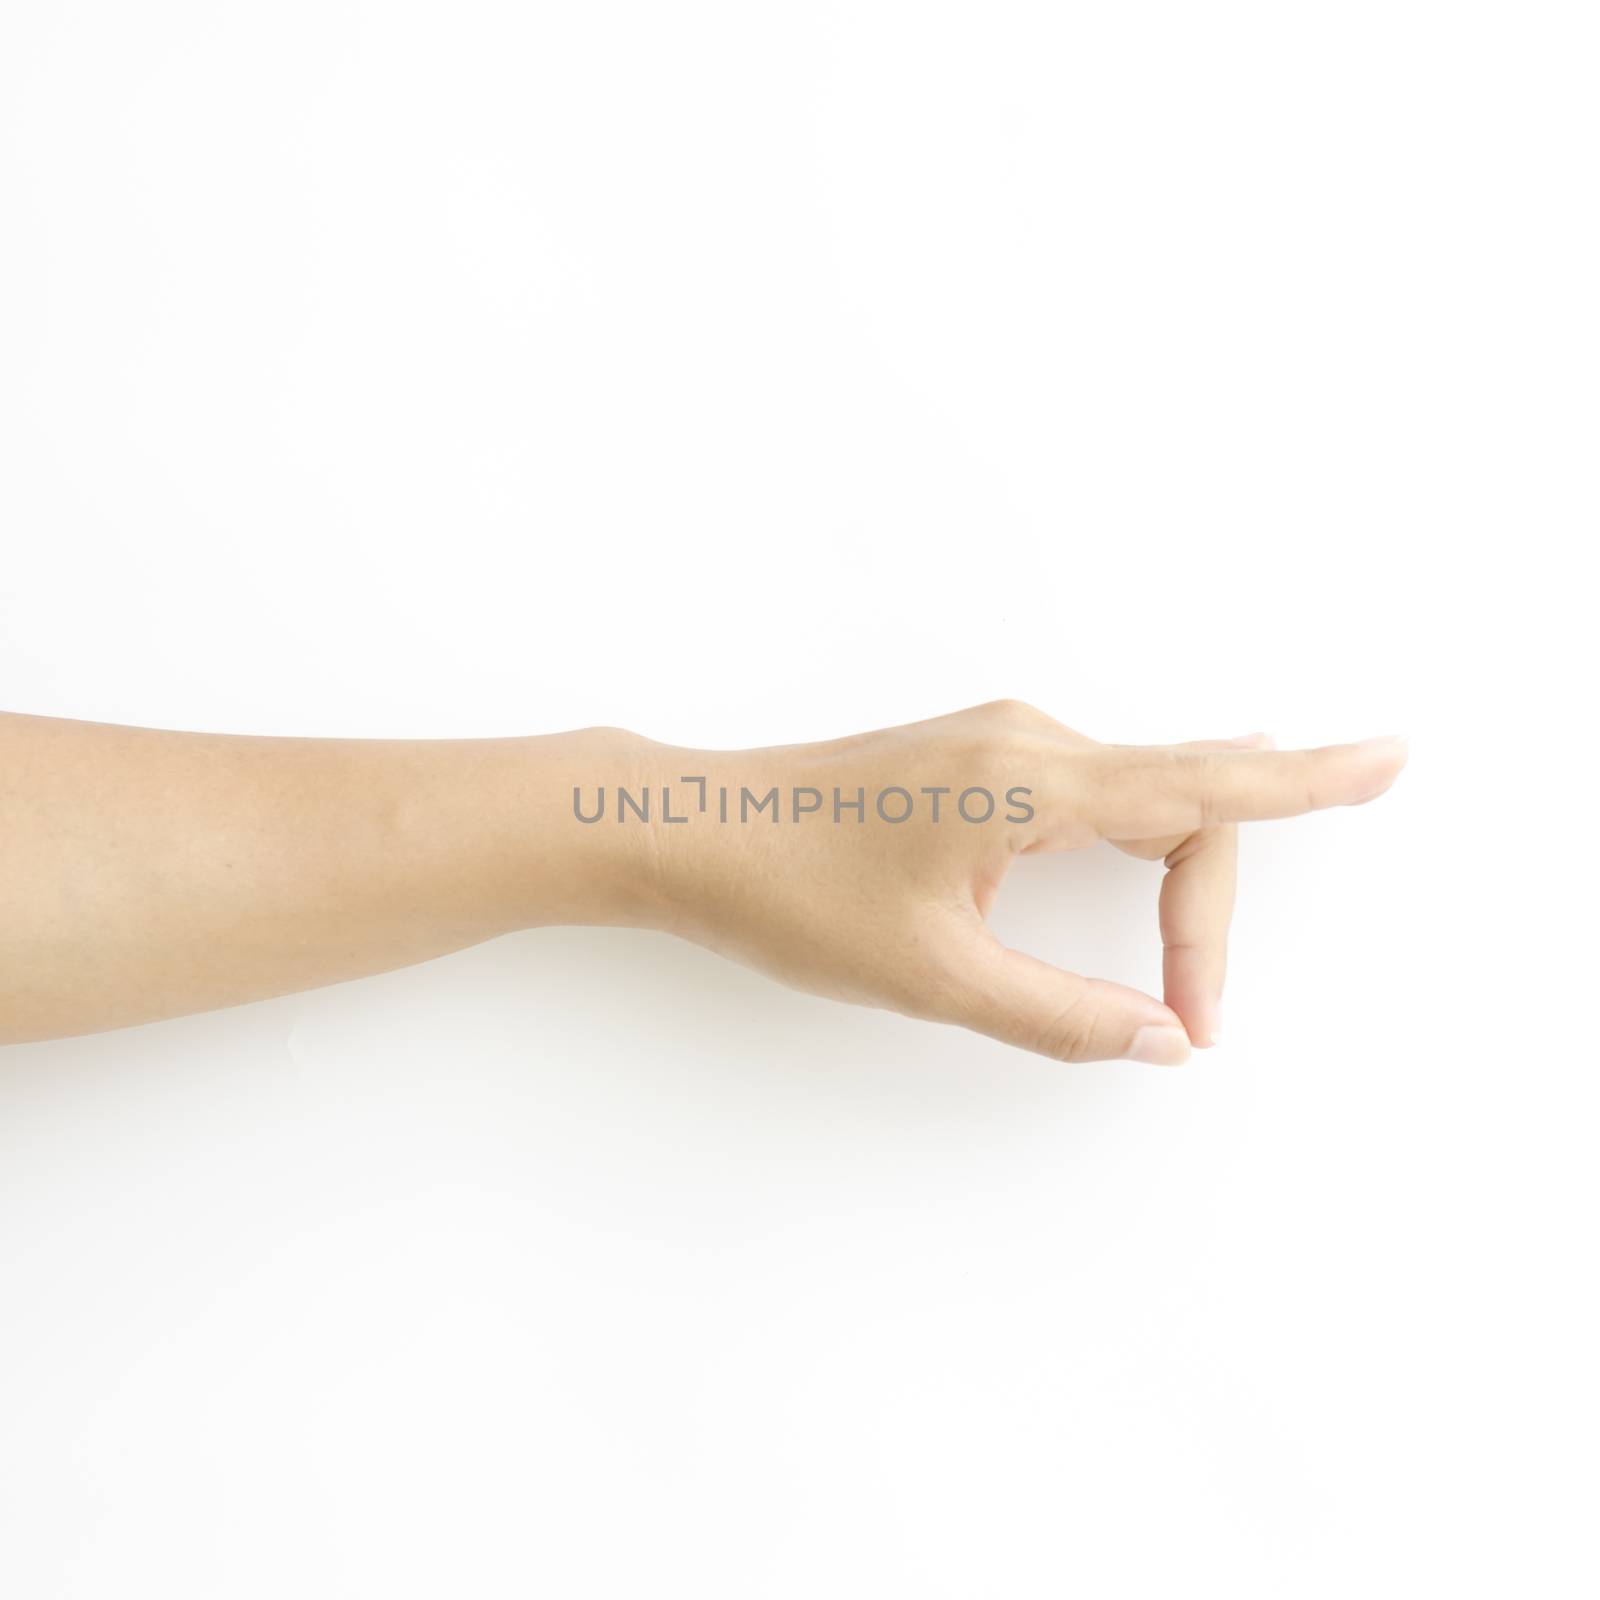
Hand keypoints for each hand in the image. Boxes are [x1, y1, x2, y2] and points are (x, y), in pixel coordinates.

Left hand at [620, 701, 1407, 1063]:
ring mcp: (996, 741)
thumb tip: (1161, 1039)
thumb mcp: (933, 976)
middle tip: (1193, 1014)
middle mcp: (1028, 740)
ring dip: (1170, 880)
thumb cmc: (789, 895)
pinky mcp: (968, 757)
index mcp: (1031, 780)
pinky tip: (1158, 833)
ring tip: (1190, 963)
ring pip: (1134, 795)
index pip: (1201, 786)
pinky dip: (1137, 832)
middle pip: (1179, 802)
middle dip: (1203, 912)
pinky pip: (1091, 786)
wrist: (683, 828)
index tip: (1389, 760)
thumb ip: (1060, 1014)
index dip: (1306, 781)